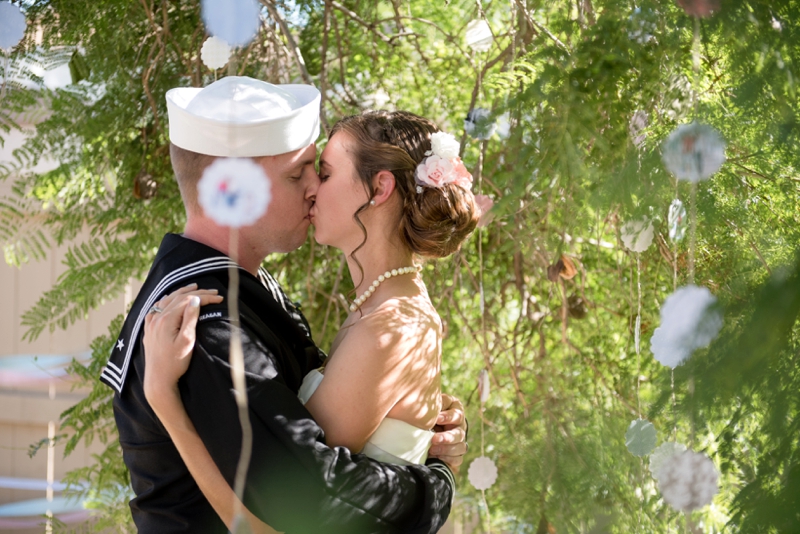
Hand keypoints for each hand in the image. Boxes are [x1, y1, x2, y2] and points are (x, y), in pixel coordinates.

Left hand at [142, 284, 222, 406]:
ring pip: (167, 300)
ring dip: (181, 293)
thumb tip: (194, 300)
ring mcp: (151, 323)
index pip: (188, 301)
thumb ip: (190, 318)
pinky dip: (166, 300)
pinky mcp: (149, 330)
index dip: (205, 297)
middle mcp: (156, 318)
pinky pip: (156, 308)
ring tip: (194, 288)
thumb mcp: (187, 341)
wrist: (158, 380)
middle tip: (213, 291)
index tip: (219, 298)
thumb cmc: (175, 363)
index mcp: (167, 319)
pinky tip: (168, 300)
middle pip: (178, 298)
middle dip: (197, 293)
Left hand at [428, 393, 466, 471]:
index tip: (436, 419)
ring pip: (461, 447)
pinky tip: (436, 457)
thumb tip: (425, 405)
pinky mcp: (457, 454)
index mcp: (456, 411)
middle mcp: (460, 427)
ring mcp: (460, 441)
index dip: (448, 417)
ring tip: (432, 450)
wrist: (428, 426)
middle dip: (447, 437)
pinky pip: (458, 459)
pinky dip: (447, 459)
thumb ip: (432, 404)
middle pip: (459, 433)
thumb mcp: (432, 405)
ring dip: (446, 449)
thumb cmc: (430, 413)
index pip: (456, 414)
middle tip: (434, 439)